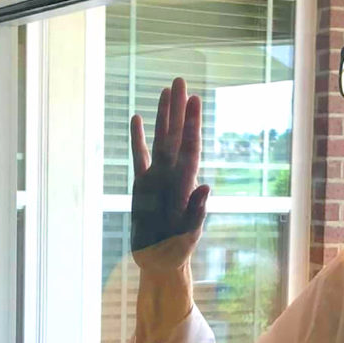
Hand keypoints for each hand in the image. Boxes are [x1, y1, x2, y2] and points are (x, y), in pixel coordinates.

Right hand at [129, 77, 209, 272]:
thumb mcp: (188, 235)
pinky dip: (138, 138)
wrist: (160, 263)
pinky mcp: (142, 185)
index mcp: (184, 184)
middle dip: (178, 108)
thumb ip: (196, 212)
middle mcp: (172, 175)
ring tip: (164, 91)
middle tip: (179, 80)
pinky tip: (138, 118)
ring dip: (163, 116)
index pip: (189, 147)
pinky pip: (139, 156)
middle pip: (176, 135)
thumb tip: (205, 186)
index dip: (192, 123)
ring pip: (159, 139)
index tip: (194, 99)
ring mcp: (157, 177)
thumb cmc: (177, 252)